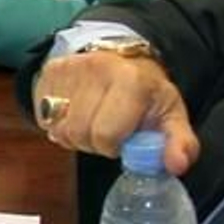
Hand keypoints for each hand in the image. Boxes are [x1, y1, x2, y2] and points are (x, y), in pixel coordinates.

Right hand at [34, 51, 198, 169]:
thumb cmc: (146, 93)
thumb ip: (180, 143)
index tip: (123, 139)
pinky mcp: (49, 71)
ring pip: (58, 127)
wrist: (122, 58)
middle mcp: (96, 69)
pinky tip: (74, 114)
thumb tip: (176, 166)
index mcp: (130, 81)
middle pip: (78, 133)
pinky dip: (57, 123)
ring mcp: (68, 68)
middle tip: (106, 134)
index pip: (106, 135)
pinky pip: (43, 116)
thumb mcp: (171, 116)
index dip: (114, 146)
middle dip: (92, 143)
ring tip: (91, 124)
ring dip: (74, 135)